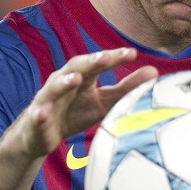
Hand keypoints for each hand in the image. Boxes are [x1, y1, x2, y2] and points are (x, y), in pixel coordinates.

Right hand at [15, 47, 157, 158]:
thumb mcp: (104, 102)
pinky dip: (39, 114)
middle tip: (105, 57)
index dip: (113, 58)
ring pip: (54, 88)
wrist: (42, 136)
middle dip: (90, 62)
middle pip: (76, 68)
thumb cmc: (75, 113)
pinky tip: (42, 113)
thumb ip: (127, 88)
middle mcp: (63, 82)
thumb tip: (154, 72)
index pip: (99, 64)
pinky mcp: (36, 118)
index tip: (132, 53)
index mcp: (82, 77)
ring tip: (75, 79)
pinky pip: (37, 116)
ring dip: (64, 82)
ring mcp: (47, 99)